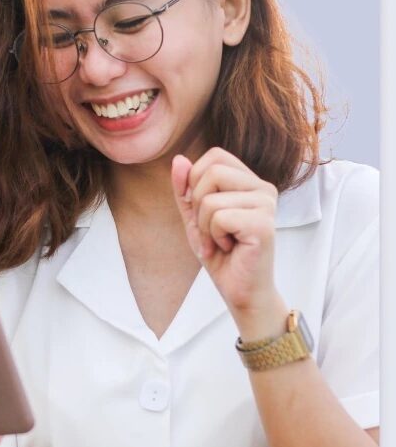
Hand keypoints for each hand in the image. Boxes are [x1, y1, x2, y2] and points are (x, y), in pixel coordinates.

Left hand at [171, 147, 279, 314]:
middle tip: (210, 231)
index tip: (201, 212)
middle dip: (198, 206)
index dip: (196, 181)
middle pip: (212, 171)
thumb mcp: (195, 217)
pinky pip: (219, 217)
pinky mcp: (263, 224)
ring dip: (205, 227)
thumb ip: (186, 189)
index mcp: (250, 181)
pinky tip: (229, 248)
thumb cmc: (221, 254)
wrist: (240, 290)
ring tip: (220, 242)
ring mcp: (266, 204)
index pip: (215, 156)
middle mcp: (263, 188)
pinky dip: (214, 237)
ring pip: (211, 199)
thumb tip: (178, 159)